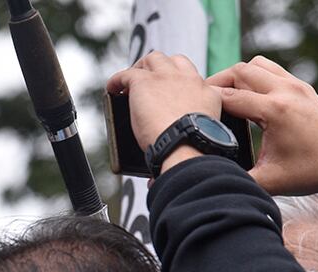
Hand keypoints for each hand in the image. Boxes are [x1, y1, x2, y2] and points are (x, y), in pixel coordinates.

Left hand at [107, 51, 221, 166]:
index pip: (191, 76)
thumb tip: (164, 166)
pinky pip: (127, 74)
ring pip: (152, 59)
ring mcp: (165, 78)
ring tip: (129, 82)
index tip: (170, 90)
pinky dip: (117, 80)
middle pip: (173, 61)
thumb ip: (189, 136)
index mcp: (205, 92)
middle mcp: (188, 79)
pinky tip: (112, 89)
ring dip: (140, 68)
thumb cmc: (194, 149)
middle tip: (147, 80)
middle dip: (159, 67)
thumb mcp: (202, 135)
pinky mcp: (144, 82)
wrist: (186, 144)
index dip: (178, 80)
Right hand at [207, 56, 317, 199]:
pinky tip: (247, 97)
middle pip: (240, 71)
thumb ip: (234, 178)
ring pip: (256, 65)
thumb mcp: (266, 181)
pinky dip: (255, 77)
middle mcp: (286, 92)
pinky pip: (271, 70)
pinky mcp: (302, 87)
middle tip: (203, 101)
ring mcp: (296, 86)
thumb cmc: (309, 173)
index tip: (190, 111)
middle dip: (218, 82)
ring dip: (237, 76)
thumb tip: (204, 179)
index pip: (230, 95)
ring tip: (225, 96)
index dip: (207, 102)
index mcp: (275, 111)